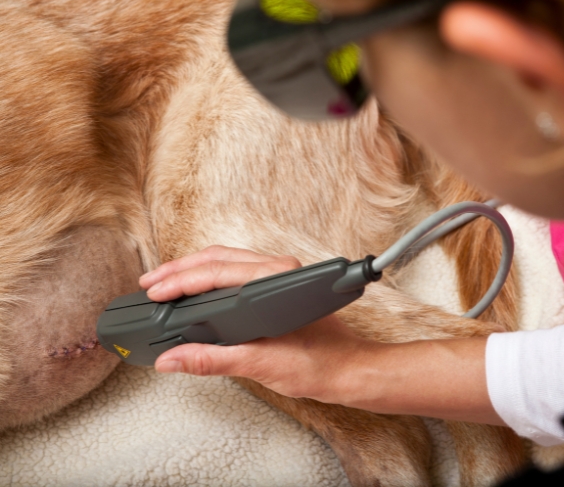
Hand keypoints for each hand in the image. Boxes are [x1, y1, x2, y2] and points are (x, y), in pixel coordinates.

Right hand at [139, 246, 369, 401]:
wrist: (349, 369)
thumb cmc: (319, 363)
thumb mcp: (260, 365)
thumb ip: (212, 360)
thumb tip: (173, 359)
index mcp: (276, 280)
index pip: (217, 272)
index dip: (181, 281)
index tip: (155, 293)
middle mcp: (278, 269)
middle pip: (217, 258)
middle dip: (179, 269)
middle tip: (150, 283)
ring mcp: (277, 275)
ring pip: (225, 260)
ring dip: (192, 269)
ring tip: (164, 283)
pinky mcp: (275, 285)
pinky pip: (234, 271)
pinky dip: (208, 277)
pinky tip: (194, 289)